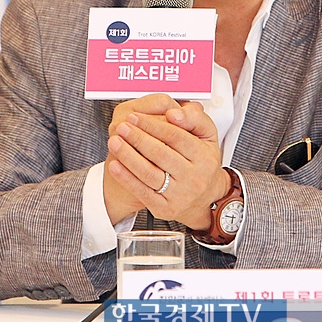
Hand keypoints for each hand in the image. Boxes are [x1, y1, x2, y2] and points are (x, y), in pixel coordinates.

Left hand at [104, 94, 229, 228]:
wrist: (202, 198)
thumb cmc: (201, 162)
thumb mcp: (207, 136)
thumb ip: (193, 117)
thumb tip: (174, 113)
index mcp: (205, 157)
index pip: (175, 136)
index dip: (152, 124)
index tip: (135, 117)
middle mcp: (194, 178)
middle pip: (160, 153)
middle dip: (137, 137)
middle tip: (122, 126)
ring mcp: (179, 195)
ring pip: (148, 172)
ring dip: (128, 156)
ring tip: (115, 141)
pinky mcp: (164, 208)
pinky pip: (141, 191)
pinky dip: (126, 177)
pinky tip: (115, 164)